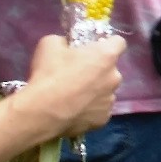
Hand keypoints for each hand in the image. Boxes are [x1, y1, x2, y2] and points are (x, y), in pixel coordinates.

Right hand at [17, 22, 124, 143]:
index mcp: (107, 55)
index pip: (118, 43)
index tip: (93, 49)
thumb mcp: (49, 45)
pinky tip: (75, 111)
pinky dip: (90, 109)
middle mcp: (115, 77)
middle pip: (111, 69)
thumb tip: (65, 46)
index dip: (106, 44)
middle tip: (78, 74)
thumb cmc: (49, 74)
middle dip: (98, 70)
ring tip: (74, 97)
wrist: (42, 113)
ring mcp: (110, 100)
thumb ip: (63, 42)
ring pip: (106, 91)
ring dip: (95, 91)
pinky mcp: (103, 120)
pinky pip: (99, 110)